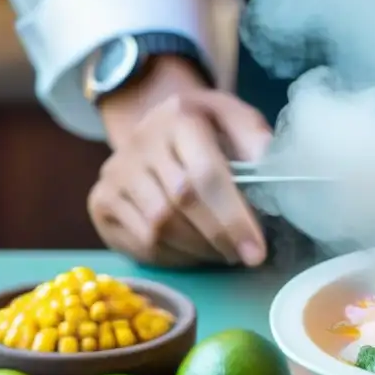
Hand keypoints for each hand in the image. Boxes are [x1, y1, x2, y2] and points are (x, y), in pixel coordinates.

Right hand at [88, 62, 271, 266]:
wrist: (156, 126)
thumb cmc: (209, 130)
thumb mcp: (236, 119)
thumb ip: (256, 139)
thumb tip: (274, 173)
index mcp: (178, 117)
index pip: (206, 174)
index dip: (233, 218)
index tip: (257, 249)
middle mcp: (139, 142)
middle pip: (181, 204)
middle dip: (219, 238)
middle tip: (246, 257)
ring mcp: (115, 173)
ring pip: (158, 228)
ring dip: (199, 250)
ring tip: (225, 253)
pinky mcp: (101, 200)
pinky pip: (140, 242)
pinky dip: (174, 256)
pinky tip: (196, 253)